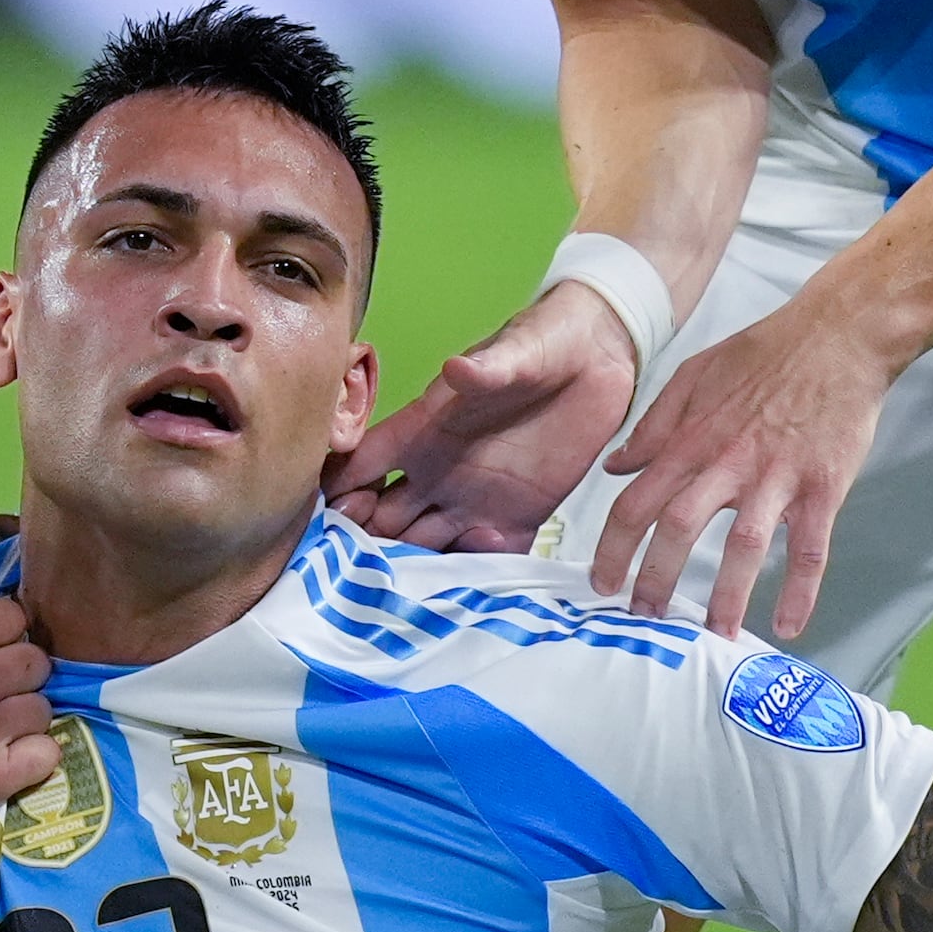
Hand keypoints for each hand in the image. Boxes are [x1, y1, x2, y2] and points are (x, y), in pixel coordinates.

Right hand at [331, 285, 642, 550]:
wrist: (602, 356)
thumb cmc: (547, 342)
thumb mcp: (517, 352)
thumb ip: (487, 369)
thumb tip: (455, 369)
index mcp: (421, 430)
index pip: (361, 466)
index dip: (339, 494)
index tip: (330, 521)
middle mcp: (437, 472)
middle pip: (383, 520)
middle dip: (368, 547)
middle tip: (368, 573)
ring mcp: (475, 499)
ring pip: (426, 547)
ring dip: (416, 569)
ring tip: (415, 590)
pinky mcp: (519, 517)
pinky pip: (487, 559)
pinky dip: (477, 574)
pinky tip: (482, 575)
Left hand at [591, 299, 892, 639]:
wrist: (839, 334)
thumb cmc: (766, 353)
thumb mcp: (694, 375)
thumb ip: (654, 424)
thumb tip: (615, 465)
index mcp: (692, 438)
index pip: (637, 502)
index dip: (614, 547)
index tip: (601, 583)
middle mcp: (728, 461)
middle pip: (679, 528)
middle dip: (656, 579)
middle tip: (645, 620)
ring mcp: (778, 475)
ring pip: (744, 545)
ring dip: (727, 596)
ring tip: (715, 639)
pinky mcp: (824, 486)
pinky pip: (811, 548)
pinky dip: (801, 590)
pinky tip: (789, 625)